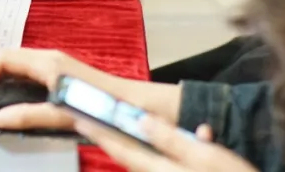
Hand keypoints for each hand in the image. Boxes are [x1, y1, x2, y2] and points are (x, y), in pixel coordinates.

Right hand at [0, 49, 180, 130]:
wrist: (133, 106)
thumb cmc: (103, 104)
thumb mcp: (64, 111)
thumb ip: (31, 115)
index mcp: (47, 61)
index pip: (3, 58)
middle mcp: (49, 60)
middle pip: (6, 60)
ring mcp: (54, 68)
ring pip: (16, 68)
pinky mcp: (59, 78)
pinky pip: (26, 77)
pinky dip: (9, 85)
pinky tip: (5, 98)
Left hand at [77, 116, 256, 171]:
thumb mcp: (206, 155)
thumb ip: (170, 138)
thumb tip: (140, 119)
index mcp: (159, 170)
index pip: (120, 149)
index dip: (98, 133)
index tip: (79, 118)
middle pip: (134, 157)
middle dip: (122, 137)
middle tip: (104, 117)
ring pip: (154, 159)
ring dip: (155, 142)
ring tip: (158, 125)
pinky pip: (171, 163)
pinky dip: (177, 150)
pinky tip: (202, 136)